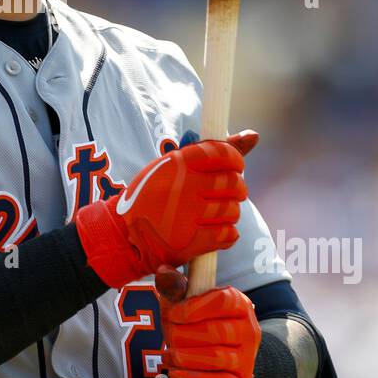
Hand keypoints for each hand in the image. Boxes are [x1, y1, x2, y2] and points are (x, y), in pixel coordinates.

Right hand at [75, 130, 256, 291]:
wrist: (123, 235)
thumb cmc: (152, 196)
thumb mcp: (173, 166)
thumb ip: (214, 151)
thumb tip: (254, 135)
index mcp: (177, 163)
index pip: (224, 154)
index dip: (236, 161)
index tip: (234, 168)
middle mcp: (182, 186)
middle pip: (234, 184)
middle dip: (236, 191)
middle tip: (225, 196)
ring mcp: (186, 215)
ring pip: (233, 211)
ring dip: (229, 214)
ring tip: (214, 215)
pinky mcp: (190, 241)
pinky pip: (228, 235)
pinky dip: (226, 235)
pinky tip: (214, 231)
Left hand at [157, 286, 260, 377]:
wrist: (216, 356)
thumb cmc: (197, 323)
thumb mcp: (184, 301)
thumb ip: (174, 286)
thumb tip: (163, 272)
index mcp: (239, 303)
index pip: (222, 301)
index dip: (193, 308)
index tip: (172, 314)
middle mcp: (249, 330)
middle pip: (216, 332)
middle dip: (183, 335)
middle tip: (168, 336)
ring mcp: (247, 358)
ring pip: (216, 358)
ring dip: (184, 358)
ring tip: (168, 356)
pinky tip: (176, 373)